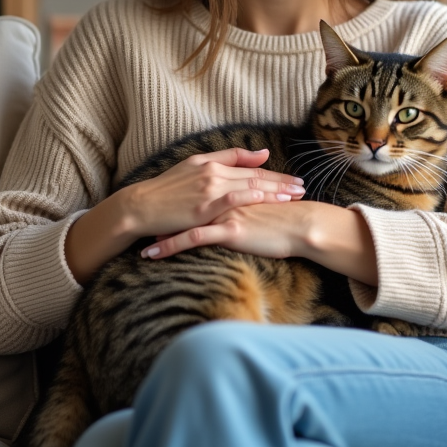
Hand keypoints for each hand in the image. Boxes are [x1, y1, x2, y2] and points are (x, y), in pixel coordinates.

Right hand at [119, 147, 305, 240]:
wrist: (140, 206)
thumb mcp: (194, 166)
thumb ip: (227, 159)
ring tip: (294, 196)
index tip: (294, 179)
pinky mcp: (201, 207)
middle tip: (303, 187)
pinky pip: (229, 199)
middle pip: (255, 176)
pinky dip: (249, 196)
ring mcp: (207, 189)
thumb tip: (261, 153)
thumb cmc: (166, 190)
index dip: (275, 174)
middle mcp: (212, 173)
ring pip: (248, 186)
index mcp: (211, 163)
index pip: (251, 168)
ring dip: (274, 191)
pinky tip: (265, 197)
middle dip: (282, 183)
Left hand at [143, 200, 380, 286]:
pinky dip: (170, 246)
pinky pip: (192, 239)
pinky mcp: (229, 231)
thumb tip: (238, 211)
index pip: (199, 195)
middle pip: (186, 206)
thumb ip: (248, 203)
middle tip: (143, 227)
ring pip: (184, 221)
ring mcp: (225, 213)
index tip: (161, 213)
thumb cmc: (287, 221)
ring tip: (142, 245)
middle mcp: (225, 198)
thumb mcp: (263, 208)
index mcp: (232, 192)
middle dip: (164, 217)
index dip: (179, 204)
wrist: (304, 226)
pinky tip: (152, 254)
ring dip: (161, 233)